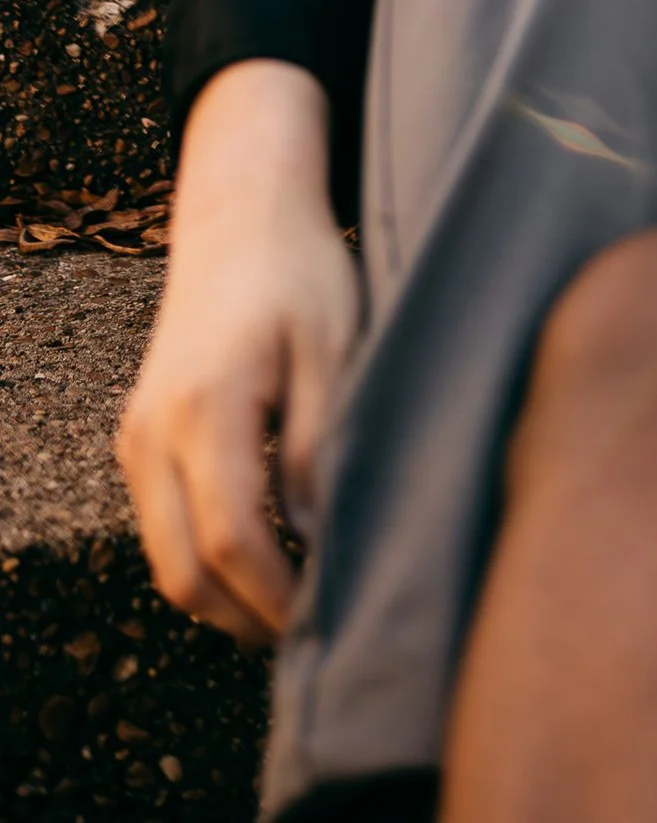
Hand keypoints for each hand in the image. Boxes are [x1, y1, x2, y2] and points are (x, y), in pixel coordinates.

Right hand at [117, 60, 358, 645]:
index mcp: (208, 406)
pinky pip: (160, 521)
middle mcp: (156, 430)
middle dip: (240, 616)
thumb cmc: (297, 270)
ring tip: (286, 602)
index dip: (272, 594)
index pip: (230, 538)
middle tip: (303, 632)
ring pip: (162, 555)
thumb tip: (314, 537)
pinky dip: (198, 556)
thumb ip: (318, 443)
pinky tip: (256, 556)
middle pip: (181, 568)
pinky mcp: (138, 433)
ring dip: (216, 594)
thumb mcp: (331, 346)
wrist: (238, 211)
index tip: (319, 614)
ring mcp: (138, 434)